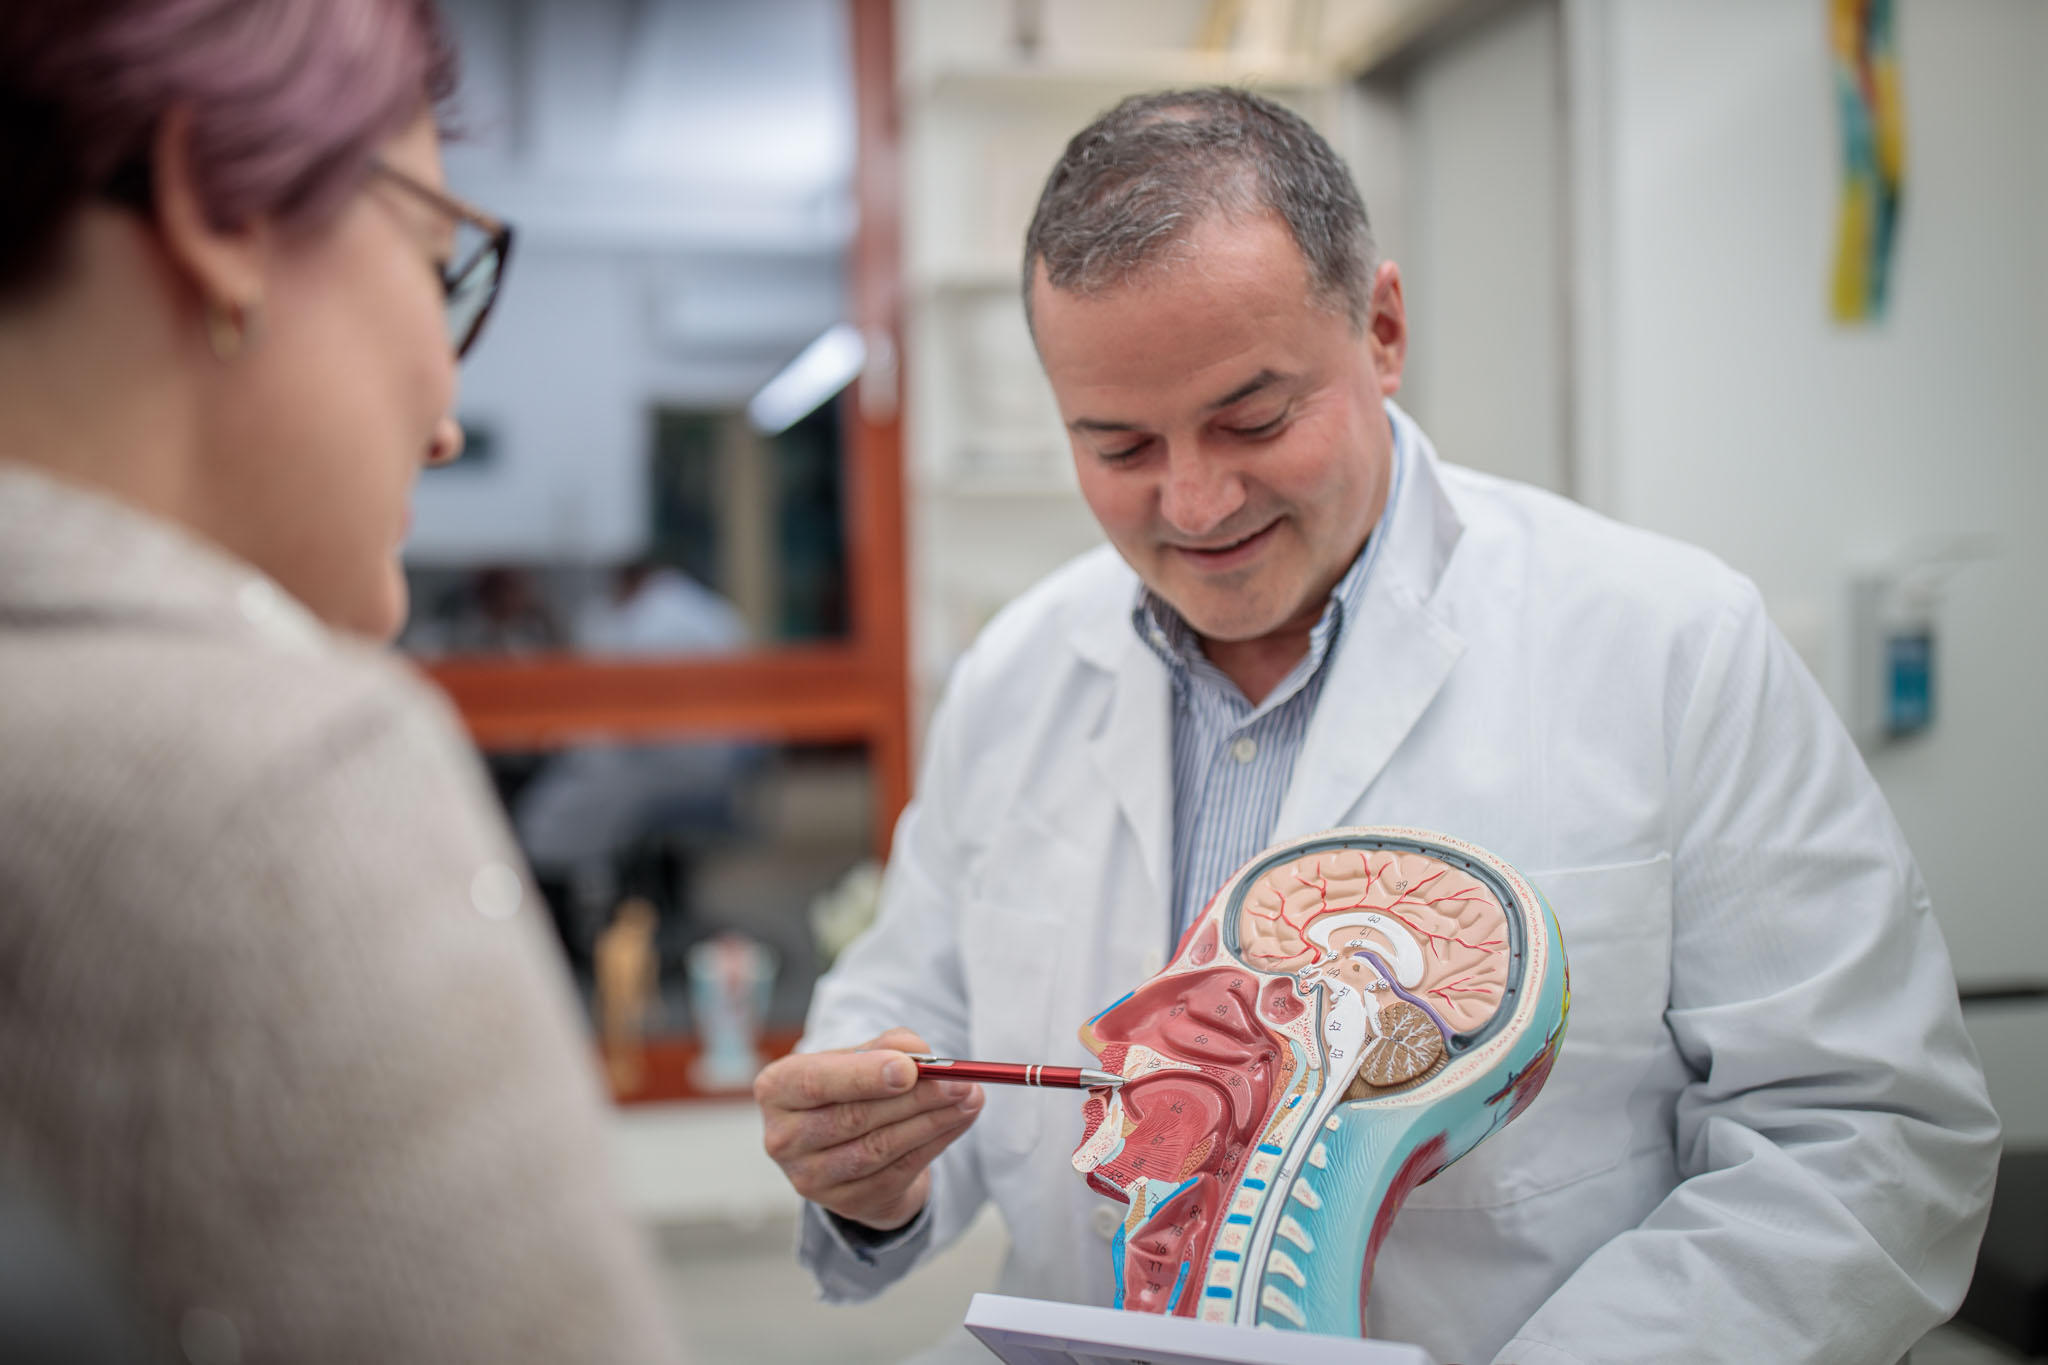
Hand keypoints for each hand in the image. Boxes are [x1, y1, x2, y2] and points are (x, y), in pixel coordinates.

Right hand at [755, 1027, 984, 1231]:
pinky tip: (959, 1120)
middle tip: (958, 1080)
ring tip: (969, 1097)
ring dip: (932, 1121)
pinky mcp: (846, 1202)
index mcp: (777, 1090)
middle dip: (914, 1098)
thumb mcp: (858, 1057)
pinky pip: (898, 1171)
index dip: (863, 1077)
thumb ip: (887, 1047)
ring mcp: (811, 1178)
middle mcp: (783, 1139)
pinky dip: (935, 1143)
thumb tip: (918, 1052)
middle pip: (854, 1118)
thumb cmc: (848, 1087)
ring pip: (880, 1148)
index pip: (816, 1083)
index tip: (910, 1069)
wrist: (842, 1142)